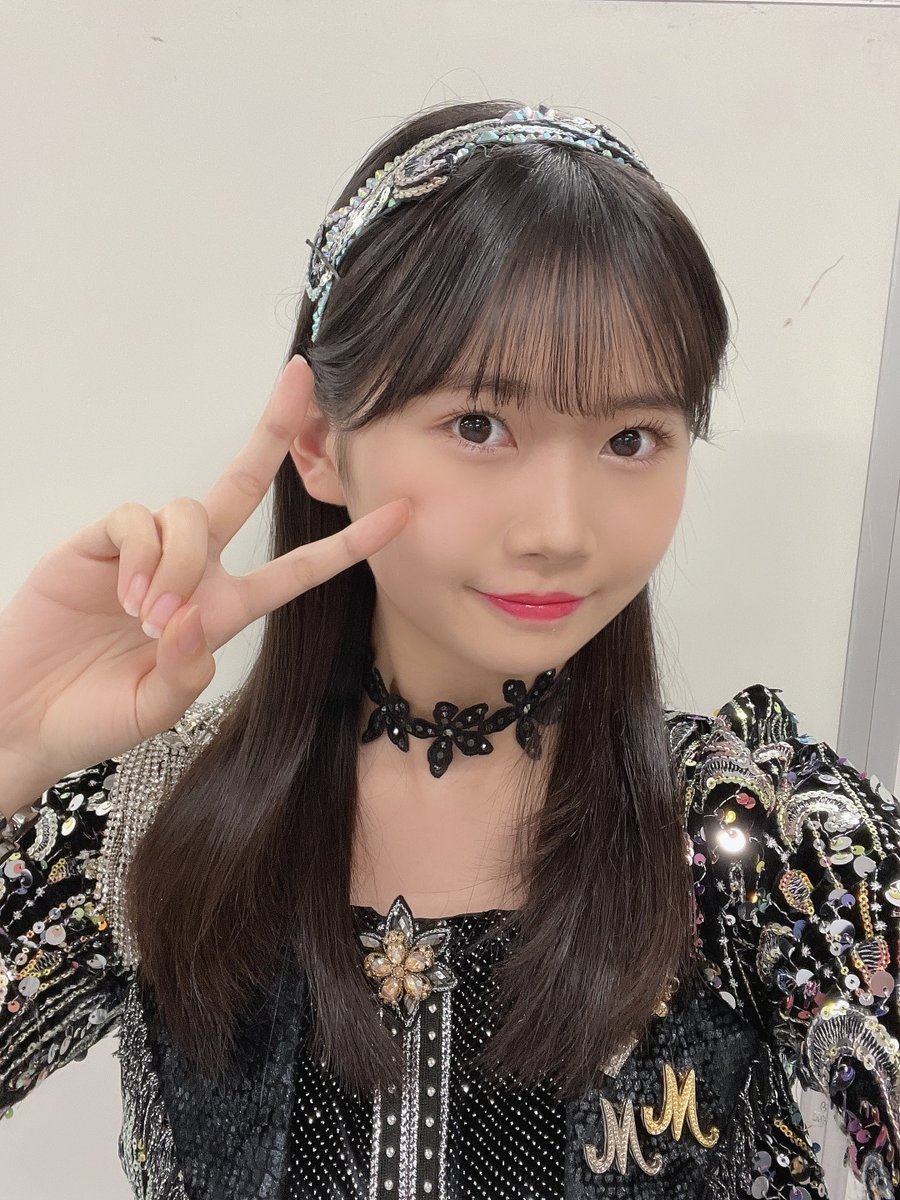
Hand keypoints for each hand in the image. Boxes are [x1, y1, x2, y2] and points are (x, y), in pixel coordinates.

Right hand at [0, 355, 409, 785]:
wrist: (21, 714)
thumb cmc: (94, 716)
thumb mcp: (155, 709)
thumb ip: (186, 673)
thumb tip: (196, 619)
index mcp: (225, 610)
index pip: (297, 569)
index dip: (349, 545)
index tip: (400, 513)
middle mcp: (194, 570)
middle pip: (242, 486)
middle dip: (273, 431)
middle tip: (300, 377)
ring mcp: (146, 551)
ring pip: (190, 512)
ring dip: (180, 563)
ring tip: (148, 617)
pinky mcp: (100, 541)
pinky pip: (136, 520)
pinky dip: (139, 554)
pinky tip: (123, 596)